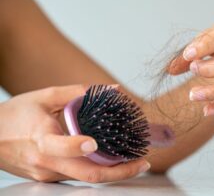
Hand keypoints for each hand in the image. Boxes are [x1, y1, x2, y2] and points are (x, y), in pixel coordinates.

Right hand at [0, 85, 149, 182]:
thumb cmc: (14, 116)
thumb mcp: (43, 97)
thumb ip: (76, 92)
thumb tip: (110, 89)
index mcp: (41, 140)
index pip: (62, 148)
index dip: (80, 146)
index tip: (99, 142)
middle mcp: (46, 163)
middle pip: (88, 175)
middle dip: (120, 172)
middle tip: (143, 162)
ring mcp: (48, 175)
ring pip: (86, 178)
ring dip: (113, 172)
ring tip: (135, 162)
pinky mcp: (50, 178)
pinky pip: (78, 176)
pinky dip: (98, 170)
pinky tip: (112, 161)